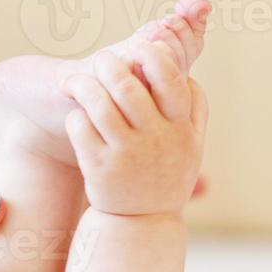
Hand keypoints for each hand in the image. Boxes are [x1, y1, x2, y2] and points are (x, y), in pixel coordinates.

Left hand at [61, 41, 208, 216]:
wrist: (142, 223)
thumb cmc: (168, 175)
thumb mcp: (194, 145)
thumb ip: (196, 106)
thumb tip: (187, 70)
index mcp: (179, 129)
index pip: (169, 79)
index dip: (152, 54)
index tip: (140, 47)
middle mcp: (154, 140)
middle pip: (127, 87)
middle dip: (109, 63)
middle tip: (101, 60)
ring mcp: (124, 155)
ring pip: (98, 104)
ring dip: (83, 85)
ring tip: (75, 81)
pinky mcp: (98, 168)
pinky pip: (79, 129)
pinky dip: (75, 115)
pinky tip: (77, 115)